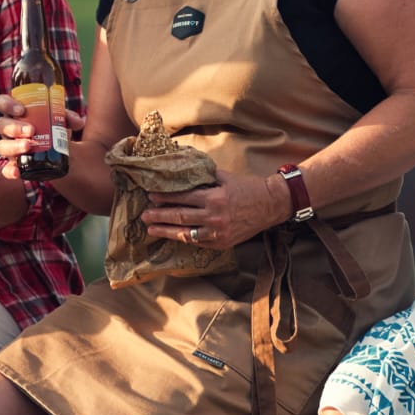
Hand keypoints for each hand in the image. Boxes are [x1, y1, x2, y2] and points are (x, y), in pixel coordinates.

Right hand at [0, 92, 84, 179]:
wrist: (57, 150)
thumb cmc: (53, 127)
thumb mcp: (61, 119)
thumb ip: (68, 117)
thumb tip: (78, 121)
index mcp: (15, 113)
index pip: (2, 103)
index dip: (7, 104)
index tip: (21, 110)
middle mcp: (8, 129)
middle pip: (1, 125)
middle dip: (14, 127)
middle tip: (31, 130)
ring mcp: (9, 146)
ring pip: (1, 146)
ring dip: (13, 146)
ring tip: (27, 146)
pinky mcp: (14, 163)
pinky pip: (6, 169)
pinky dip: (9, 171)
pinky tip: (17, 172)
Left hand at [140, 170, 285, 250]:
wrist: (270, 205)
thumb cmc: (247, 187)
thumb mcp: (225, 176)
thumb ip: (204, 177)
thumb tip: (182, 170)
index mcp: (214, 197)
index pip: (182, 198)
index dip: (165, 197)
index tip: (151, 197)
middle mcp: (214, 217)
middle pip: (180, 217)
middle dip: (159, 216)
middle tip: (144, 216)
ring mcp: (218, 233)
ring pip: (186, 234)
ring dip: (166, 232)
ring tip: (151, 230)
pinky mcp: (222, 244)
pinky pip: (198, 242)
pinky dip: (184, 239)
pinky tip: (173, 236)